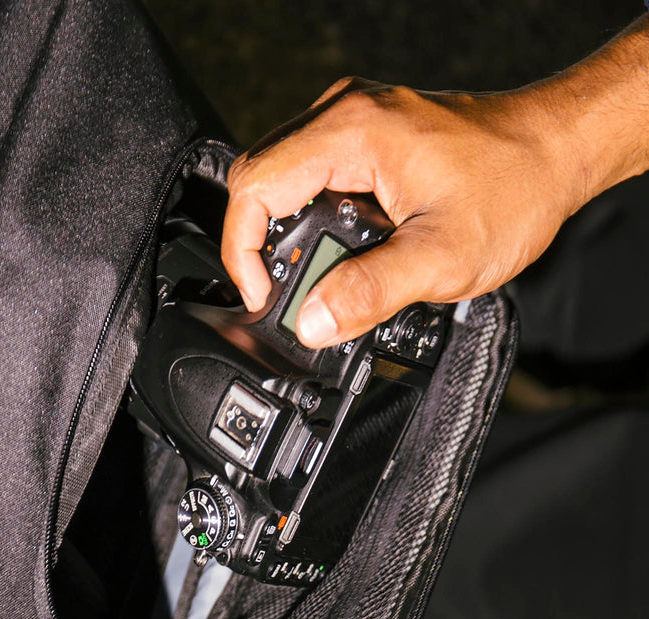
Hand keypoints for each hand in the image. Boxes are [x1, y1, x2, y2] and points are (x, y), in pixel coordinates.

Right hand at [222, 18, 648, 348]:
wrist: (558, 152)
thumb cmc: (515, 189)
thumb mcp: (443, 257)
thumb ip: (370, 292)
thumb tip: (311, 322)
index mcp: (353, 133)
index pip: (254, 187)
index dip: (243, 250)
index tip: (265, 294)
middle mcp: (344, 115)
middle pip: (257, 179)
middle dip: (258, 244)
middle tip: (284, 293)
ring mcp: (352, 121)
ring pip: (279, 177)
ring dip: (283, 233)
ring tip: (314, 276)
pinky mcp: (364, 136)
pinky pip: (308, 175)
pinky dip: (306, 218)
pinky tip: (335, 250)